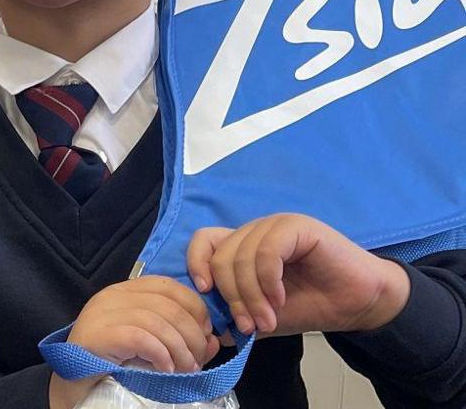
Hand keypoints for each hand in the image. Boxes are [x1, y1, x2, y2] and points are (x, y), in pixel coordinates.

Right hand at [49, 276, 218, 408]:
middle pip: (169, 305)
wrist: (73, 381)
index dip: (195, 307)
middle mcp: (113, 295)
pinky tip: (166, 369)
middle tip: (198, 360)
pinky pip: (142, 338)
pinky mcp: (100, 334)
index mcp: (125, 290)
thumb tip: (214, 340)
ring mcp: (103, 313)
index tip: (205, 333)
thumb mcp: (152, 346)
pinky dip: (161, 354)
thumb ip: (181, 340)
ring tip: (186, 370)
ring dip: (181, 349)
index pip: (169, 286)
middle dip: (193, 335)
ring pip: (158, 322)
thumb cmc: (113, 362)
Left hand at [187, 213, 410, 336]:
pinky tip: (280, 299)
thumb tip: (208, 327)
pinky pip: (267, 252)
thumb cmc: (310, 304)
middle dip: (230, 297)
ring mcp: (275, 226)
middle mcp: (255, 232)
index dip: (197, 265)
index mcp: (242, 247)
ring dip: (251, 296)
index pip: (204, 242)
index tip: (206, 293)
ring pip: (241, 257)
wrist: (357, 304)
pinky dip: (268, 281)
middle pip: (219, 257)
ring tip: (267, 320)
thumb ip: (236, 316)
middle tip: (249, 325)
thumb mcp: (263, 315)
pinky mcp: (296, 226)